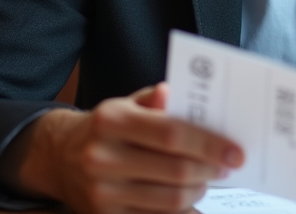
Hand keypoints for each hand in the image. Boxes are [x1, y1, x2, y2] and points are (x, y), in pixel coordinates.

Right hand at [0, 83, 243, 213]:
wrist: (59, 158)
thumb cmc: (106, 127)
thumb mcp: (126, 103)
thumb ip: (156, 99)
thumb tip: (177, 94)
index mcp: (111, 120)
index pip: (172, 134)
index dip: (210, 144)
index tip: (235, 152)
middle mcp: (102, 157)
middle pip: (176, 171)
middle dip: (210, 170)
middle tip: (226, 166)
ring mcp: (101, 192)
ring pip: (170, 199)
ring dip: (198, 191)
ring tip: (206, 179)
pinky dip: (180, 210)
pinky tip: (189, 200)